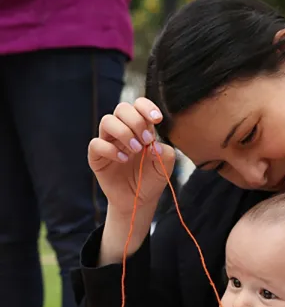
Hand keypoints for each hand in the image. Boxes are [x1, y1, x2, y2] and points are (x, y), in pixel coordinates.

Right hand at [89, 97, 174, 216]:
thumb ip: (166, 154)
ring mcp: (108, 142)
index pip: (138, 105)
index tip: (157, 119)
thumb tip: (155, 145)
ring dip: (124, 132)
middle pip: (122, 109)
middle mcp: (122, 131)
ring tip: (135, 150)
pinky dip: (110, 149)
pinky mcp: (97, 157)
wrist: (137, 201)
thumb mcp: (165, 168)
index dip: (146, 107)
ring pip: (107, 121)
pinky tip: (123, 160)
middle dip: (136, 121)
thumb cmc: (151, 180)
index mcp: (140, 128)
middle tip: (146, 140)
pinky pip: (96, 144)